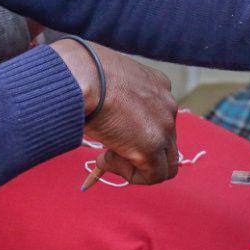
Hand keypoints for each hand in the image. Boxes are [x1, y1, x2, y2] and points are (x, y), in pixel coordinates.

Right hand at [51, 39, 178, 184]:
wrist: (81, 77)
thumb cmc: (83, 74)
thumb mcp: (105, 82)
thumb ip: (112, 97)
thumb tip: (105, 119)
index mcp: (157, 84)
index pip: (158, 118)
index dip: (137, 132)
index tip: (112, 133)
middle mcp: (167, 104)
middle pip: (166, 142)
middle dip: (139, 151)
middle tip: (109, 149)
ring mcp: (164, 126)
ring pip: (165, 163)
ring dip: (136, 166)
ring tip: (106, 155)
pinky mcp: (152, 146)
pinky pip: (153, 176)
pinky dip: (130, 176)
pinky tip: (105, 159)